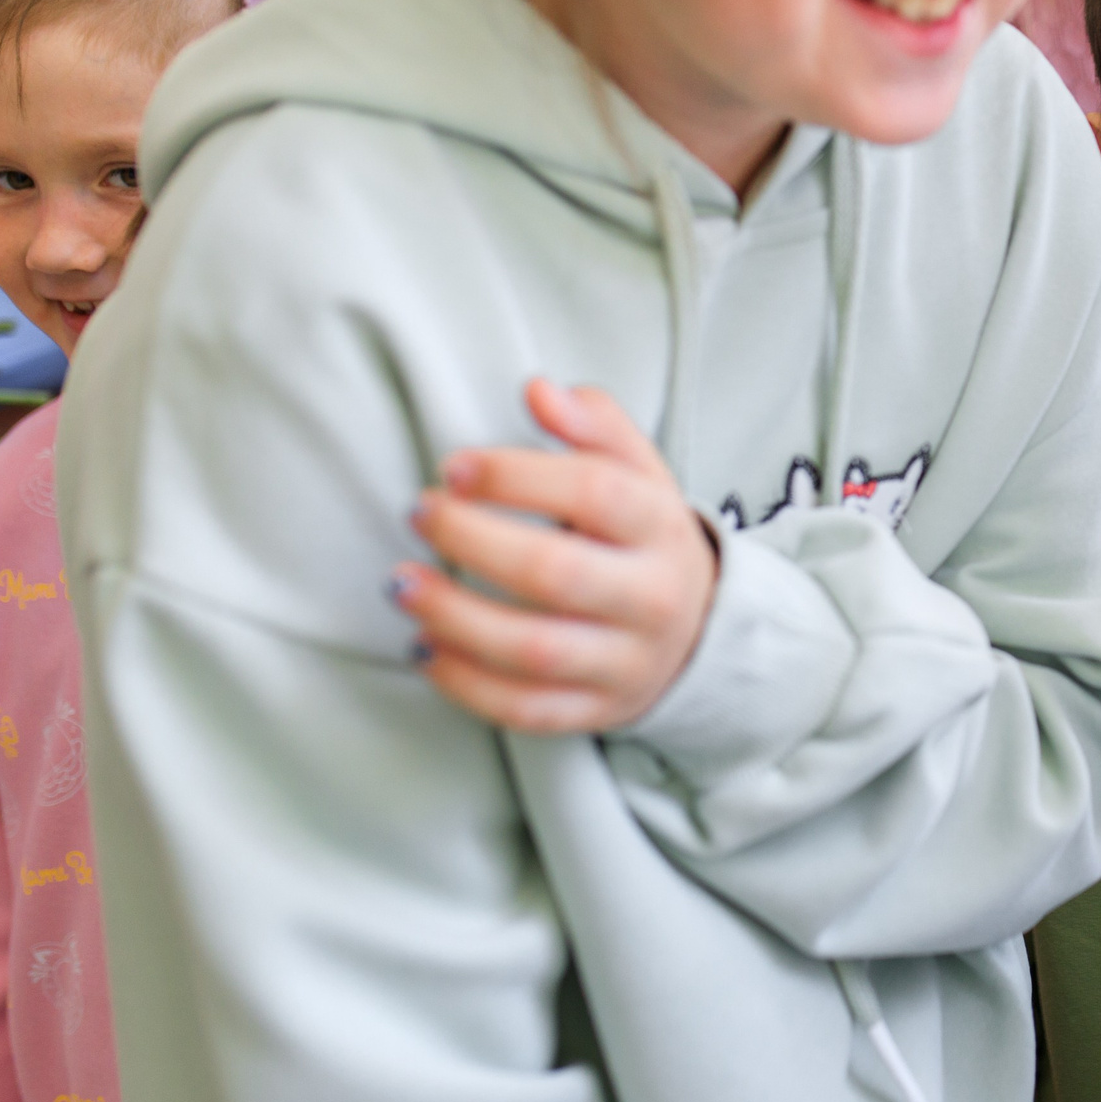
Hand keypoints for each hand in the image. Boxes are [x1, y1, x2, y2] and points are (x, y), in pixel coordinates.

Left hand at [395, 379, 718, 733]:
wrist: (699, 632)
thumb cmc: (643, 538)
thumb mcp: (640, 472)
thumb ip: (595, 425)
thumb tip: (538, 390)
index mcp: (661, 526)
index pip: (595, 493)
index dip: (517, 476)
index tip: (454, 467)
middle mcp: (651, 598)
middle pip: (557, 573)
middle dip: (473, 541)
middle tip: (420, 513)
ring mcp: (626, 662)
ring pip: (534, 650)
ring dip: (455, 618)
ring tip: (401, 584)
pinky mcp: (598, 710)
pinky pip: (526, 709)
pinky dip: (466, 684)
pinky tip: (425, 648)